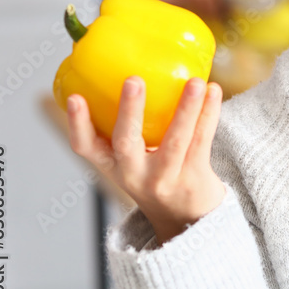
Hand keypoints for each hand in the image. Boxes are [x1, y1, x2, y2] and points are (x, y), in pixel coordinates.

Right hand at [65, 76, 226, 245]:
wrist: (188, 219)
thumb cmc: (158, 176)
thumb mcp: (134, 162)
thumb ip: (130, 130)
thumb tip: (131, 69)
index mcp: (113, 167)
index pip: (85, 148)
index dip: (77, 124)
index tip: (74, 97)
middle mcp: (135, 175)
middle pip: (127, 143)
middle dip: (129, 111)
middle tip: (133, 80)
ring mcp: (165, 178)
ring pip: (176, 141)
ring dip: (186, 109)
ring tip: (195, 82)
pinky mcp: (194, 177)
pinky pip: (203, 141)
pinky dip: (209, 114)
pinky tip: (214, 91)